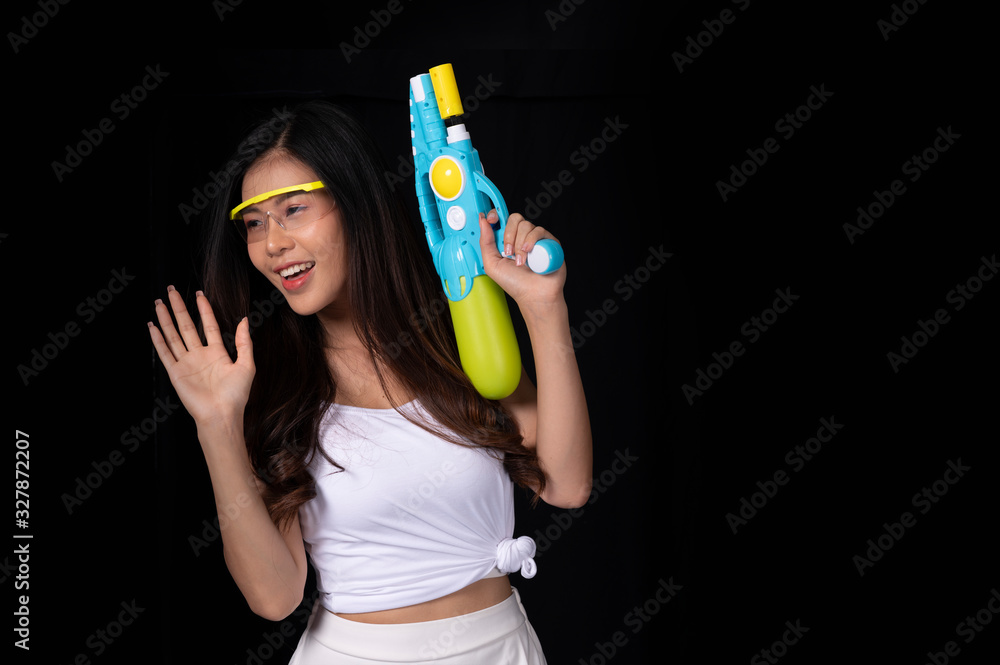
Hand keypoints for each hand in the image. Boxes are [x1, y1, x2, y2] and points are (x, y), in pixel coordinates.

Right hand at [147, 287, 254, 427]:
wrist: (221, 415)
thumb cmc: (236, 395)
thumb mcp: (246, 365)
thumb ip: (244, 342)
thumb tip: (244, 320)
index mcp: (217, 353)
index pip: (208, 325)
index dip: (204, 309)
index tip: (198, 294)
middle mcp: (200, 355)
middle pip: (186, 326)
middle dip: (179, 308)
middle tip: (171, 290)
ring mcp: (186, 363)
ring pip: (173, 336)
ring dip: (166, 319)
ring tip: (159, 303)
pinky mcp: (176, 373)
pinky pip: (165, 353)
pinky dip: (158, 340)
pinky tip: (152, 326)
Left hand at [478, 210, 566, 312]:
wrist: (534, 295)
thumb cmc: (515, 283)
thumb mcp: (492, 264)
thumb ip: (485, 242)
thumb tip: (482, 220)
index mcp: (508, 240)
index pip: (502, 218)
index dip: (496, 214)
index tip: (490, 220)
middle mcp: (522, 237)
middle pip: (514, 218)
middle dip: (508, 234)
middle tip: (508, 252)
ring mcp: (536, 239)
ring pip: (526, 225)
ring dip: (520, 243)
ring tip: (520, 261)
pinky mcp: (550, 241)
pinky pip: (539, 230)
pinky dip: (532, 241)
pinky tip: (530, 254)